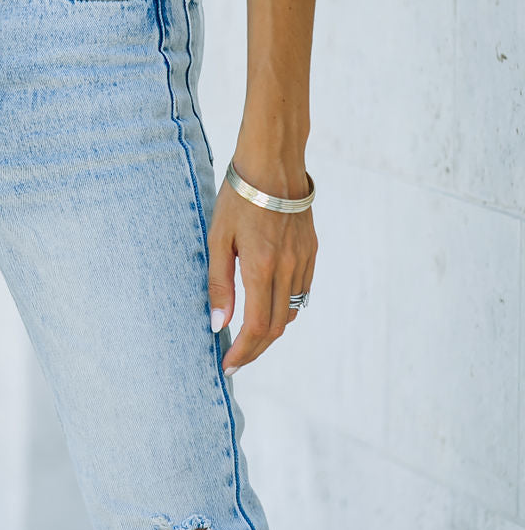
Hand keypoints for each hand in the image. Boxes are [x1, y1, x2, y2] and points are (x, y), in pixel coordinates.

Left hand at [206, 161, 317, 374]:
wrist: (273, 164)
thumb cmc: (238, 198)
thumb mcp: (218, 238)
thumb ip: (219, 284)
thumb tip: (218, 325)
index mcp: (262, 268)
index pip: (256, 327)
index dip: (243, 352)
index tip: (228, 365)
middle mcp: (288, 269)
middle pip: (275, 327)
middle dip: (255, 349)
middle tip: (235, 358)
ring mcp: (303, 261)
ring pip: (291, 311)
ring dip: (270, 330)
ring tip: (248, 335)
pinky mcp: (311, 251)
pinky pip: (301, 291)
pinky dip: (284, 307)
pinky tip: (267, 305)